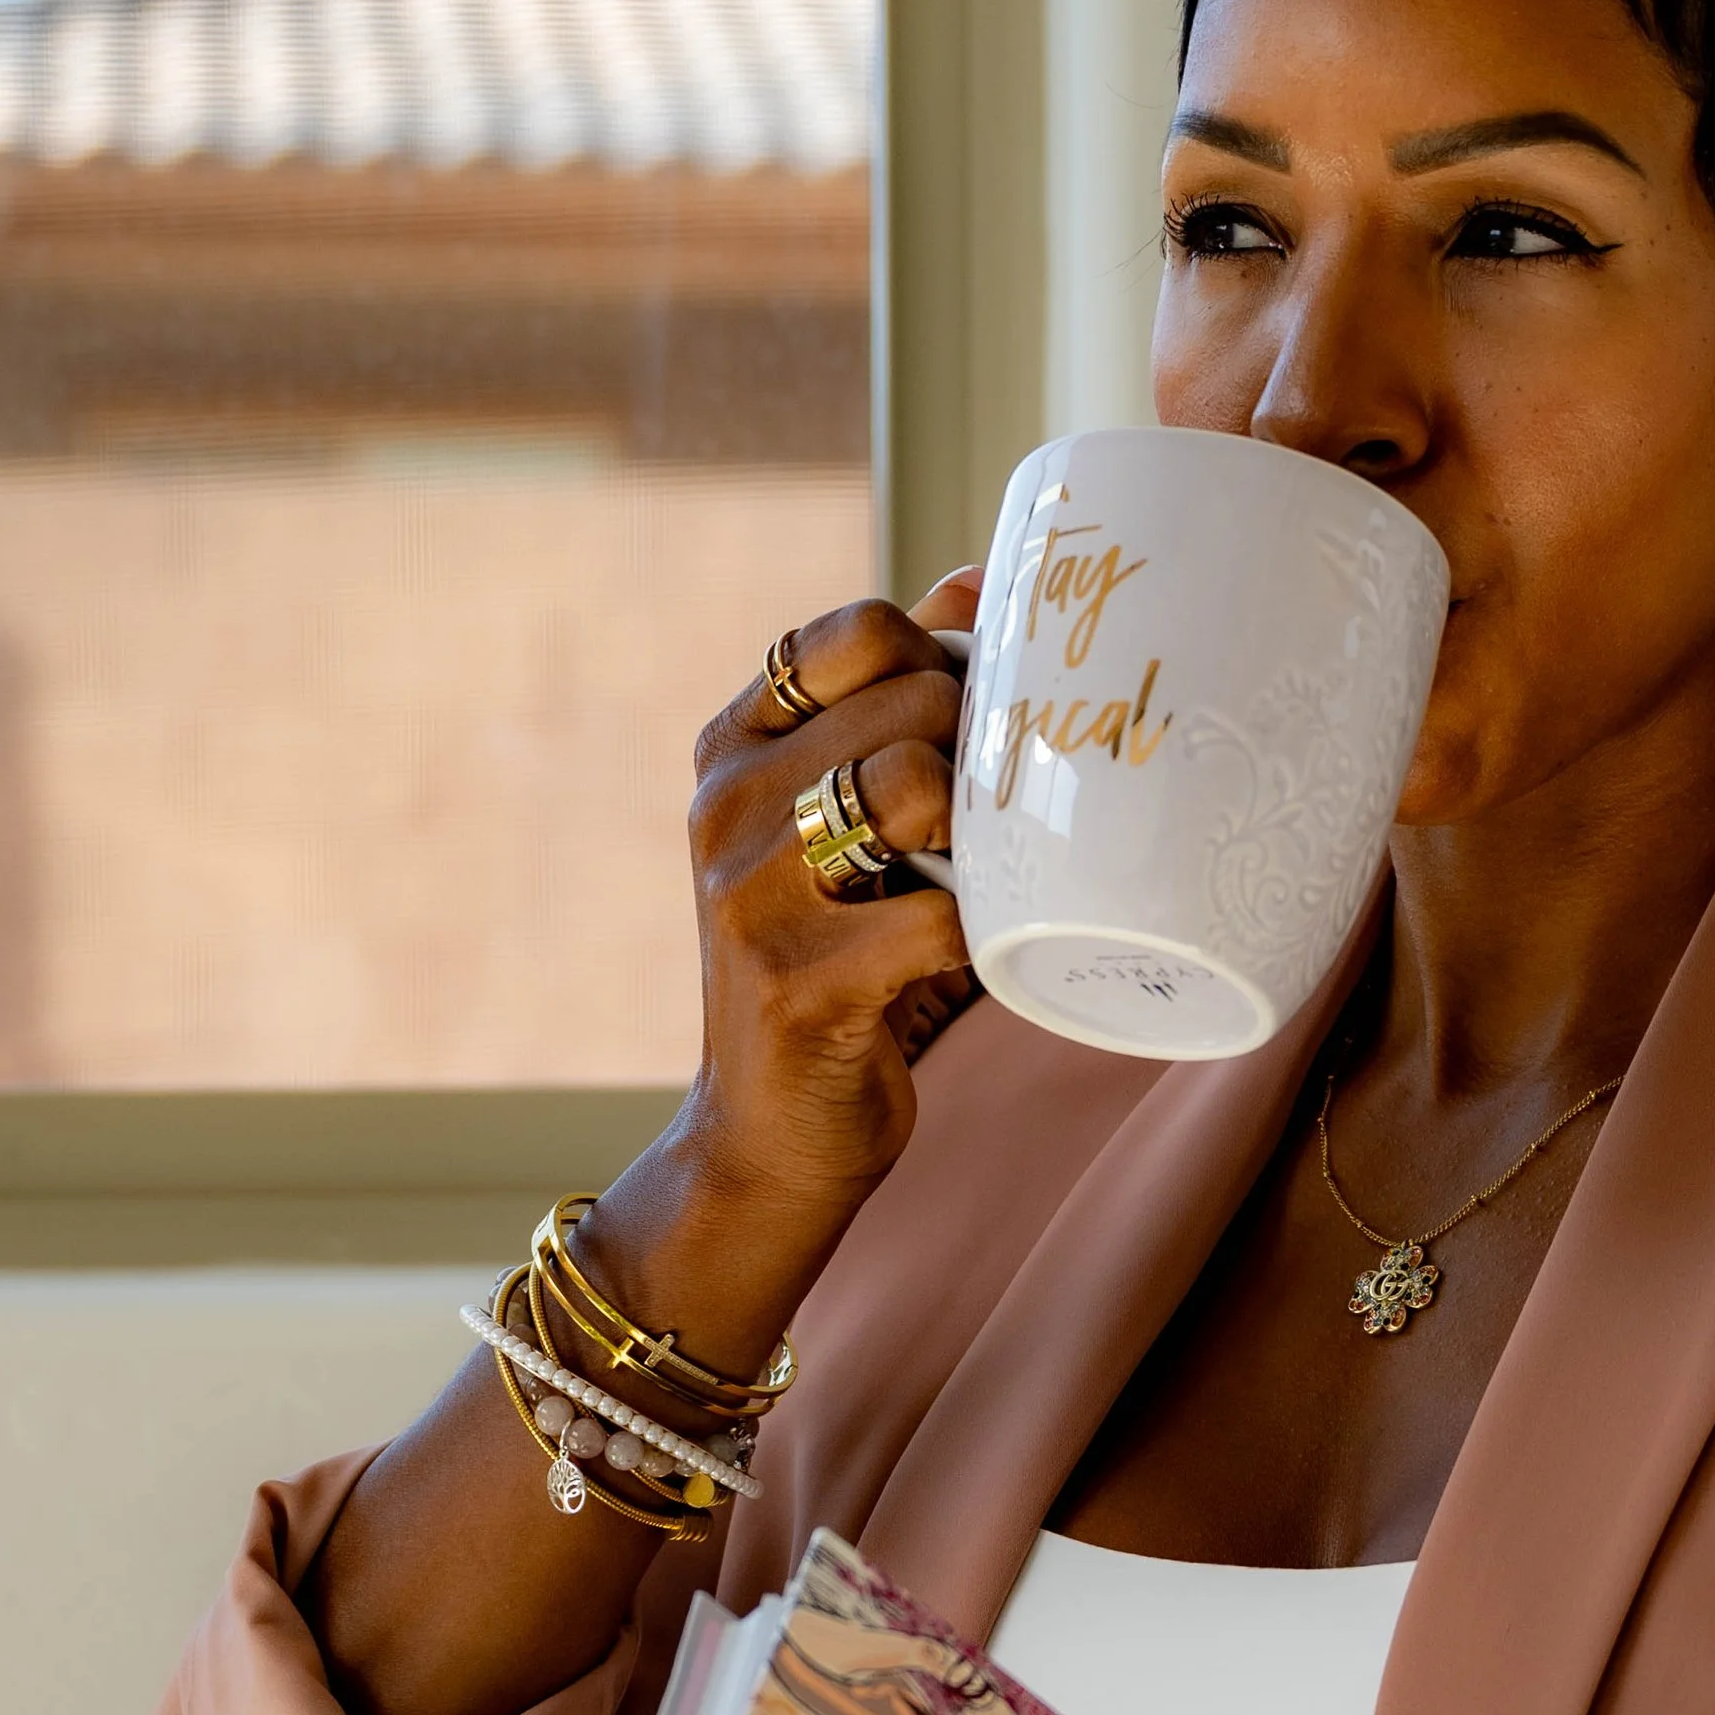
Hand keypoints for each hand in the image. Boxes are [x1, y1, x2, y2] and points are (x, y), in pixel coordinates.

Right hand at [576, 570, 982, 1373]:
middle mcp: (726, 802)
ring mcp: (751, 892)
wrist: (770, 1138)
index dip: (945, 665)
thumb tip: (983, 576)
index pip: (860, 632)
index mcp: (736, 743)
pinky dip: (986, 941)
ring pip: (917, 787)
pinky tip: (976, 964)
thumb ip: (903, 697)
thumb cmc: (837, 962)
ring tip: (976, 887)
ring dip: (980, 841)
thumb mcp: (847, 816)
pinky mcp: (797, 983)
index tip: (968, 736)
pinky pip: (943, 919)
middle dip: (980, 760)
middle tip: (987, 833)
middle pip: (914, 703)